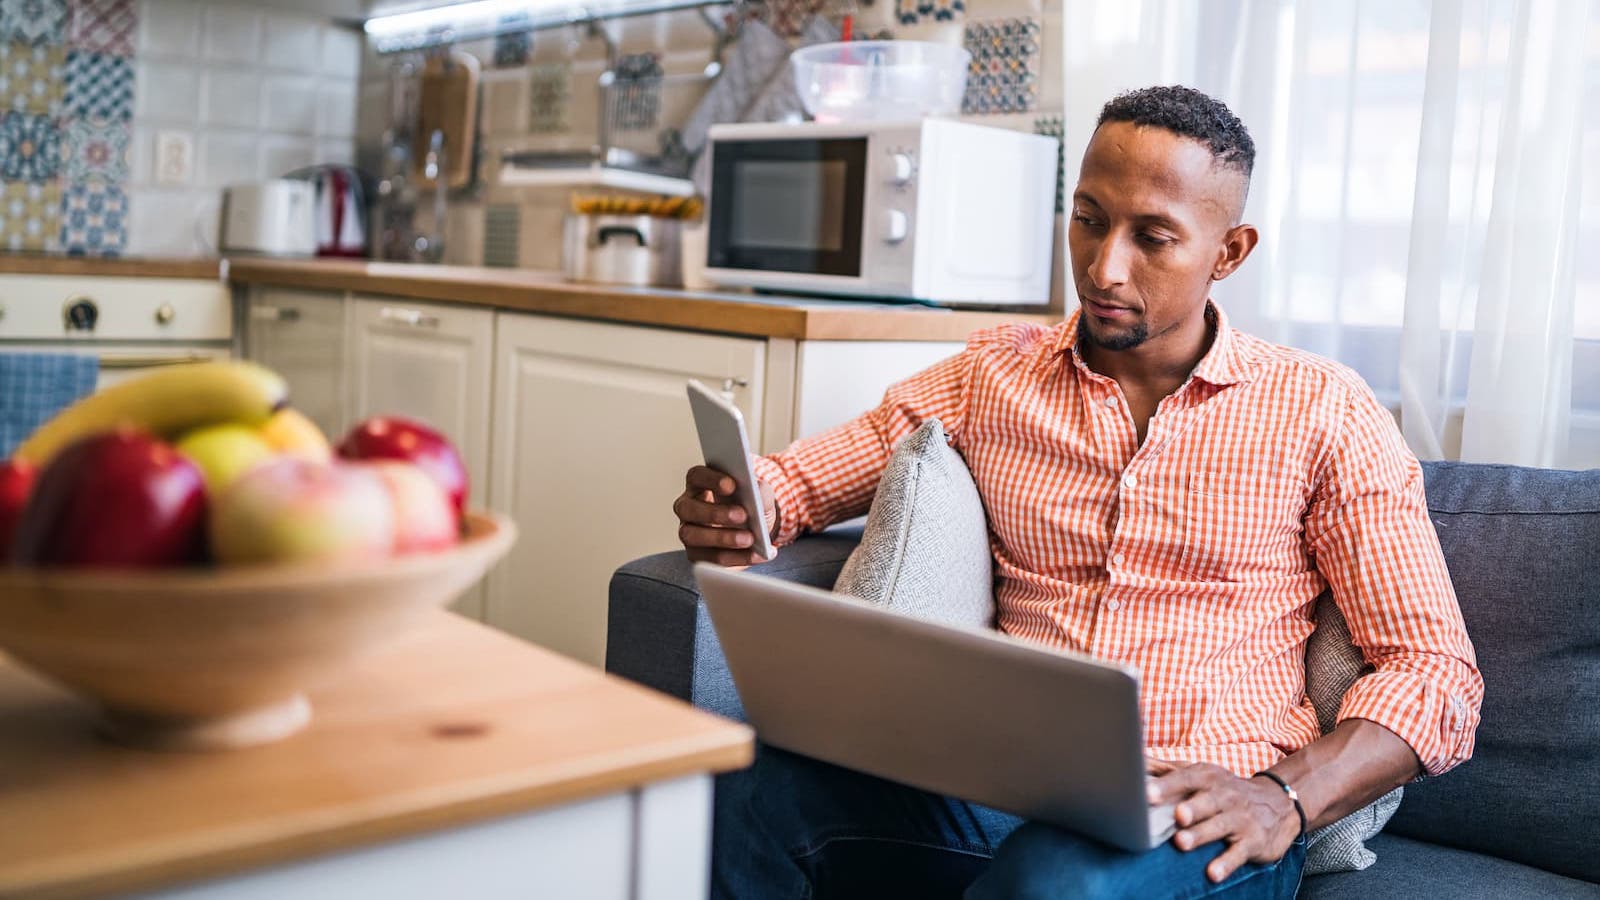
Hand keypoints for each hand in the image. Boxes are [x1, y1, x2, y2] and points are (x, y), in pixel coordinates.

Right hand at [673, 465, 776, 565]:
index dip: (710, 479)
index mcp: (699, 484)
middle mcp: (687, 507)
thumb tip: (758, 492)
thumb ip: (760, 491)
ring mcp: (688, 532)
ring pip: (692, 536)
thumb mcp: (760, 496)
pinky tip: (758, 554)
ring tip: (750, 539)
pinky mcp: (696, 555)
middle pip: (687, 508)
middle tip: (742, 515)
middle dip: (715, 513)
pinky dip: (737, 558)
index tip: (731, 485)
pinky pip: (710, 559)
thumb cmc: (751, 507)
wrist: (756, 533)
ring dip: (723, 538)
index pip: (696, 476)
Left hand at [1147, 762, 1299, 882]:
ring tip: (1182, 843)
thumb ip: (1167, 770)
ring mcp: (1240, 819)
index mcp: (1208, 777)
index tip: (1147, 794)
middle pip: (1206, 801)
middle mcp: (1225, 795)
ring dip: (1201, 835)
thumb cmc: (1225, 790)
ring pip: (1219, 827)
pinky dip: (1226, 863)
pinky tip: (1213, 873)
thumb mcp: (1201, 774)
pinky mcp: (1253, 841)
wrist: (1277, 803)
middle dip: (1191, 808)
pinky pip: (1238, 853)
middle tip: (1176, 815)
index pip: (1187, 778)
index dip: (1168, 786)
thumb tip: (1134, 761)